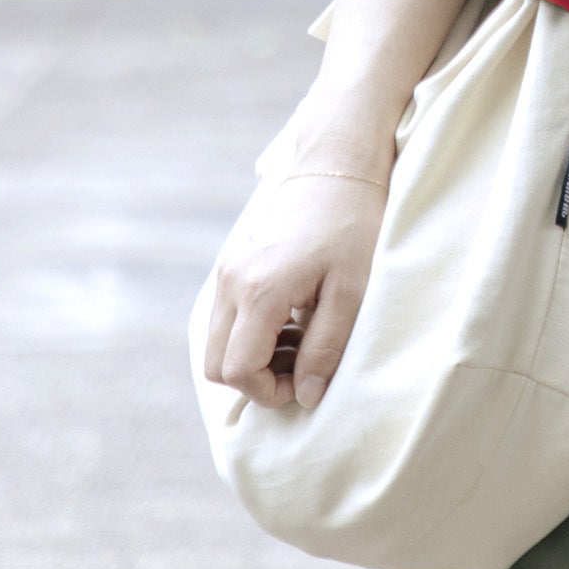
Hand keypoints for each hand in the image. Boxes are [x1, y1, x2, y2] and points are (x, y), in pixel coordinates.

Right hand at [201, 164, 386, 409]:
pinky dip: (251, 333)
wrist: (338, 171)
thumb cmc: (353, 229)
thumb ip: (326, 349)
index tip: (307, 383)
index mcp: (259, 292)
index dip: (270, 392)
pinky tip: (293, 319)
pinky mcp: (232, 264)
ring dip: (254, 356)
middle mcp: (231, 282)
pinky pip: (226, 319)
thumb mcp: (352, 294)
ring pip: (217, 343)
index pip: (238, 371)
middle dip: (256, 378)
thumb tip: (307, 397)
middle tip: (304, 365)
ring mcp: (227, 271)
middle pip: (216, 365)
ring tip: (304, 339)